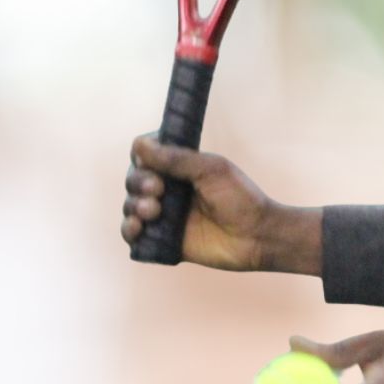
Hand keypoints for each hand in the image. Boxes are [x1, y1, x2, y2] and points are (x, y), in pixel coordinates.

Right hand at [121, 133, 274, 270]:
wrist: (254, 236)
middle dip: (138, 182)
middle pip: (134, 178)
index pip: (147, 154)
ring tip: (153, 210)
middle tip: (157, 190)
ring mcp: (164, 213)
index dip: (142, 156)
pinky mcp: (161, 238)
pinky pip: (132, 233)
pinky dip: (128, 229)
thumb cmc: (239, 197)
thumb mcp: (211, 170)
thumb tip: (140, 144)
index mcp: (181, 166)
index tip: (150, 161)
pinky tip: (138, 227)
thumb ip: (176, 158)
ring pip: (131, 204)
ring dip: (134, 205)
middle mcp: (169, 187)